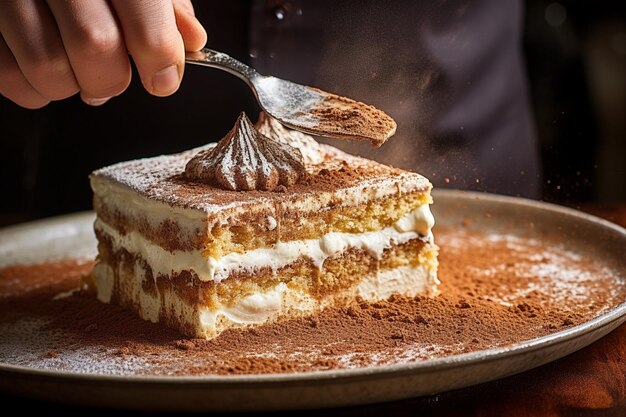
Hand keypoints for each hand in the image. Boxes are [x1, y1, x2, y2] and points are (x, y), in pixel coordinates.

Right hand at [0, 0, 206, 108]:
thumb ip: (163, 5)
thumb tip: (192, 40)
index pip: (144, 18)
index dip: (160, 59)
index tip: (163, 79)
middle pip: (96, 47)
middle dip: (112, 79)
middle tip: (111, 79)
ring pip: (49, 68)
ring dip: (72, 87)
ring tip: (76, 72)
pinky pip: (9, 76)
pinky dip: (35, 90)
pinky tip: (45, 72)